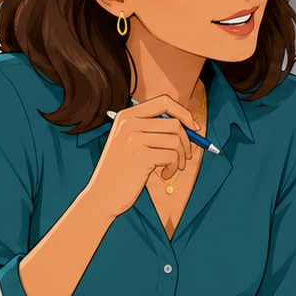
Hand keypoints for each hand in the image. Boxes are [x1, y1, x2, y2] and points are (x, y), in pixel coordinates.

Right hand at [88, 95, 201, 216]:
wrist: (102, 194)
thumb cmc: (121, 169)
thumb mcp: (130, 141)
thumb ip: (152, 129)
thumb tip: (189, 126)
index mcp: (127, 115)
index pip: (164, 101)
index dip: (184, 113)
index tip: (194, 127)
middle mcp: (129, 123)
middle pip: (175, 123)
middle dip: (187, 141)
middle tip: (185, 155)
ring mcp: (134, 139)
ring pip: (176, 141)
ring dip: (180, 158)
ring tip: (172, 168)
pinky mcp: (141, 156)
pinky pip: (172, 156)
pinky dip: (173, 168)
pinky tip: (163, 175)